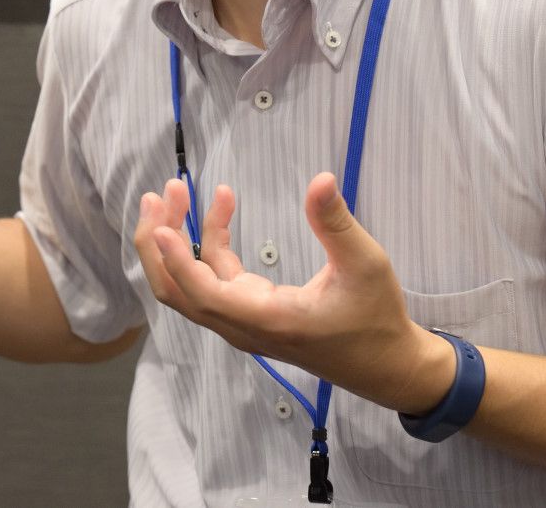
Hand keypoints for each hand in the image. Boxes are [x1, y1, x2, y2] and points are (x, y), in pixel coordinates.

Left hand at [133, 172, 449, 412]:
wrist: (386, 365)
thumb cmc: (376, 318)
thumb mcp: (365, 264)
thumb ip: (336, 223)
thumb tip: (320, 179)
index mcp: (267, 319)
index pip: (203, 294)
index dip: (177, 261)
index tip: (162, 223)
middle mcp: (245, 326)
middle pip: (177, 292)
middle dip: (158, 244)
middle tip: (159, 194)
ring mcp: (244, 321)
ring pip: (190, 286)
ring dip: (176, 240)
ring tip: (176, 191)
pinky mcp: (251, 312)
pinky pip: (215, 279)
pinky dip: (210, 243)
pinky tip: (223, 203)